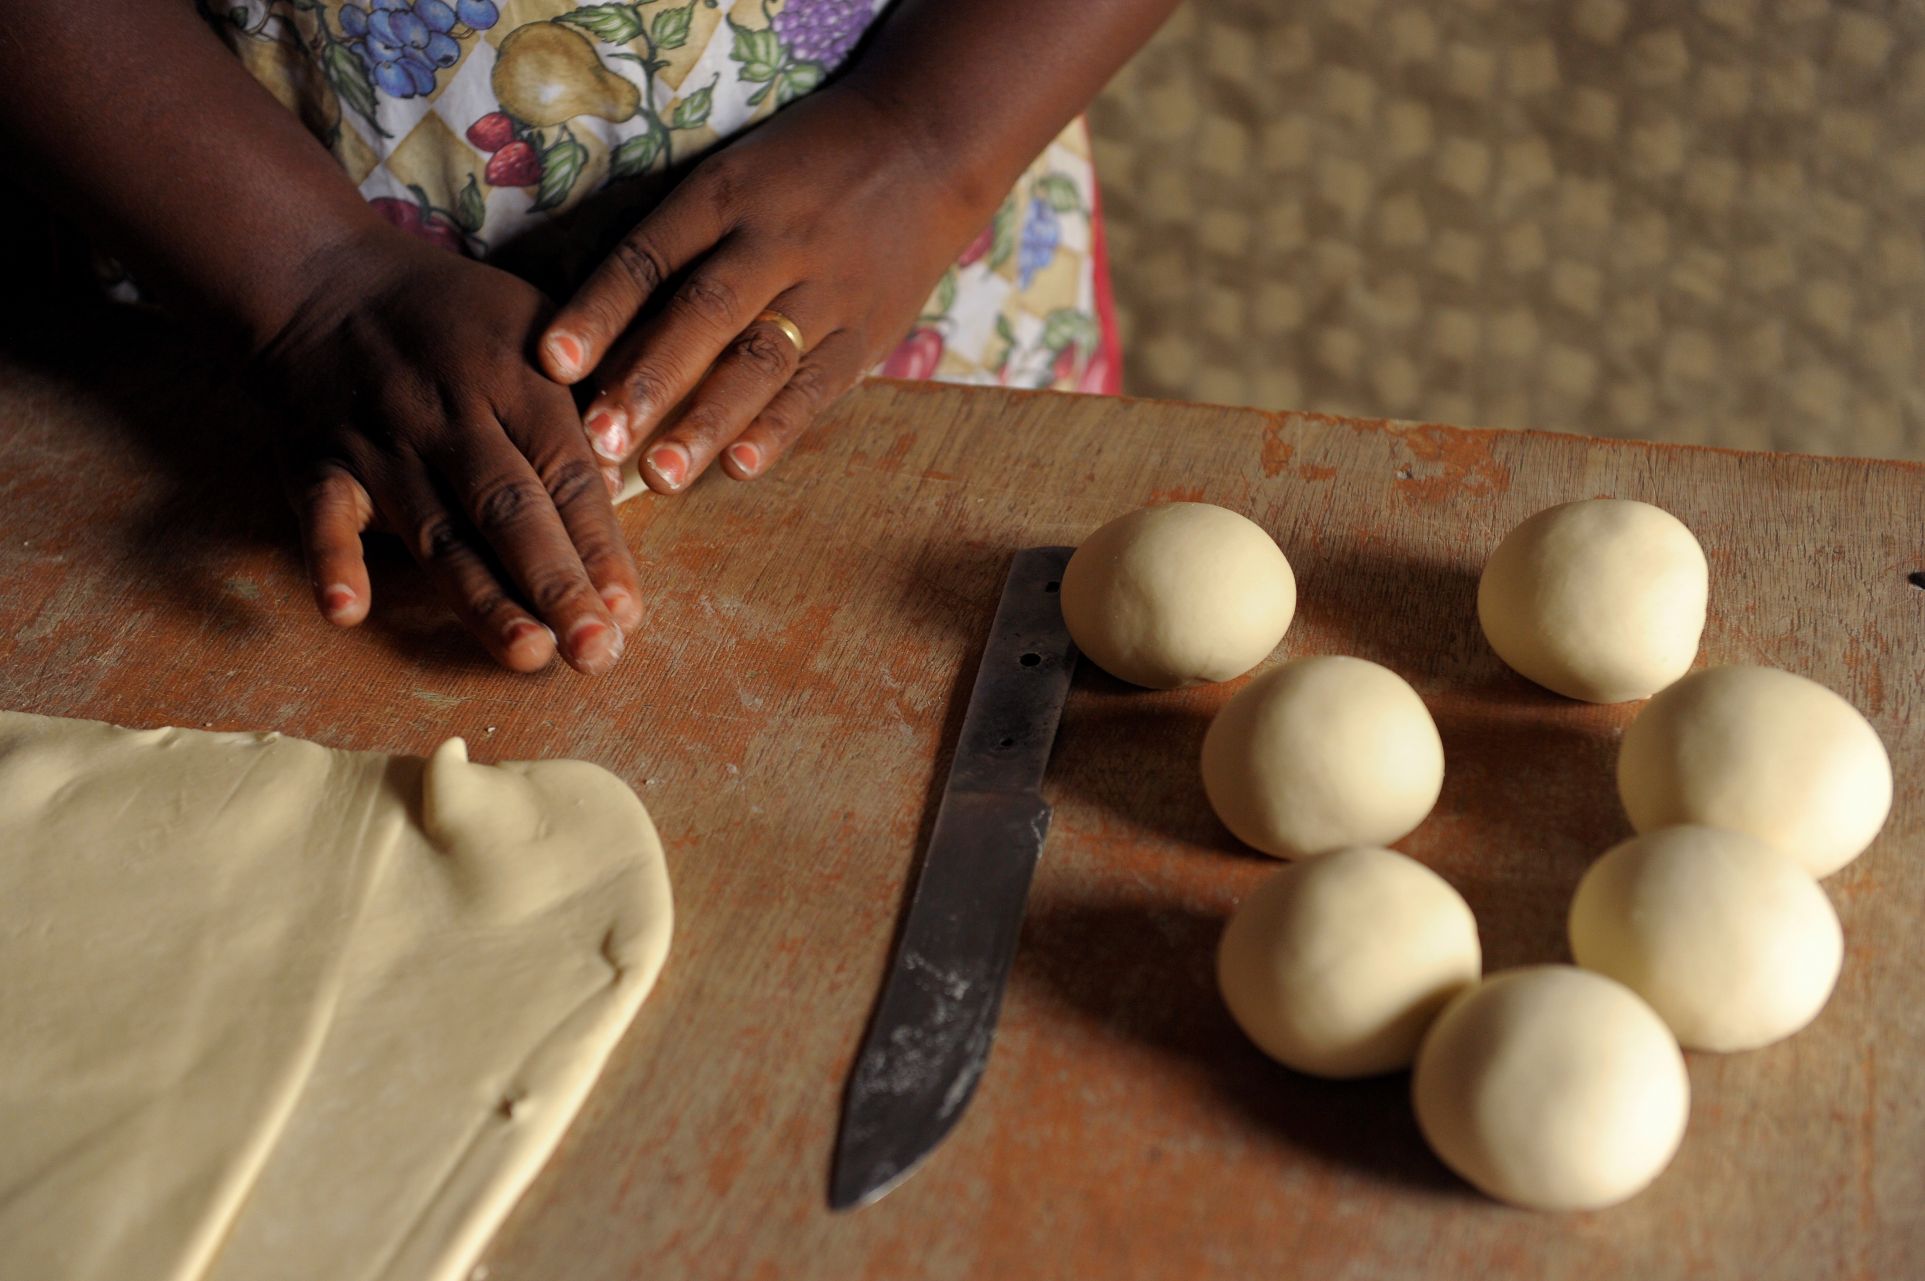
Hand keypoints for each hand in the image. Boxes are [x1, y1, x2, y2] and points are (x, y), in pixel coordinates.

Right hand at [253, 230, 642, 673]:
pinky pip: (323, 517)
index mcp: (517, 381)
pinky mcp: (317, 463)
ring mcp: (382, 444)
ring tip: (526, 654)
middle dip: (556, 584)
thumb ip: (584, 399)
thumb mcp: (537, 325)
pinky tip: (347, 612)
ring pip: (436, 533)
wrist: (319, 277)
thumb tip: (625, 483)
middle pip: (509, 511)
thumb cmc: (454, 317)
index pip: (568, 475)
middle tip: (595, 652)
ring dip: (480, 598)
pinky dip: (331, 561)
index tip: (629, 611)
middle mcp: (451, 417)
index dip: (600, 545)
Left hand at [535, 83, 983, 493]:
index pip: (649, 256)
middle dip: (646, 381)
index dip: (598, 311)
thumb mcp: (734, 177)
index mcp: (724, 194)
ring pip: (760, 360)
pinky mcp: (867, 333)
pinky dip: (778, 429)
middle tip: (597, 441)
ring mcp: (827, 291)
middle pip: (702, 314)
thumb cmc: (800, 171)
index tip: (549, 364)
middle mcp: (774, 242)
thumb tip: (590, 329)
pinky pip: (818, 386)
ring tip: (660, 475)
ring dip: (706, 421)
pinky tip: (740, 468)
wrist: (924, 146)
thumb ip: (675, 245)